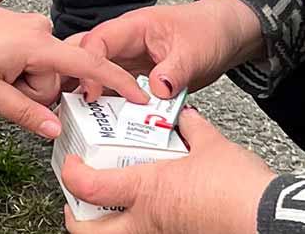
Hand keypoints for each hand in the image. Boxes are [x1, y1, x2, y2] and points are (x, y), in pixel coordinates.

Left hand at [0, 0, 147, 138]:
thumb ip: (23, 112)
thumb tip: (54, 129)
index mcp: (36, 44)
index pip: (88, 64)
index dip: (116, 82)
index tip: (140, 96)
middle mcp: (40, 31)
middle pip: (56, 79)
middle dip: (32, 92)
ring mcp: (31, 28)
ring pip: (42, 71)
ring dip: (21, 81)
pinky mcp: (22, 28)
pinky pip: (32, 59)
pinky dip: (17, 69)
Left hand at [62, 107, 275, 233]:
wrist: (270, 220)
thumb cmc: (240, 189)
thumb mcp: (211, 147)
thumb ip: (191, 129)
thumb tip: (185, 118)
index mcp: (145, 190)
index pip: (86, 186)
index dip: (70, 173)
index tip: (72, 162)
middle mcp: (147, 220)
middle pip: (87, 233)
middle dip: (75, 219)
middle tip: (77, 201)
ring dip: (107, 224)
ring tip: (110, 206)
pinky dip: (140, 224)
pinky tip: (151, 209)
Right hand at [72, 0, 263, 100]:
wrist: (225, 34)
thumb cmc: (208, 30)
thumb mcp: (194, 51)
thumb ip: (175, 71)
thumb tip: (157, 91)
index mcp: (132, 27)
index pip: (97, 41)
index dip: (91, 66)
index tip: (94, 92)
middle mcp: (123, 42)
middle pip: (87, 56)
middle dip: (78, 78)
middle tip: (78, 104)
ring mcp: (127, 60)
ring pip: (98, 75)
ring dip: (93, 93)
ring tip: (87, 116)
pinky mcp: (135, 76)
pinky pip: (116, 89)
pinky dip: (111, 104)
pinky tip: (111, 120)